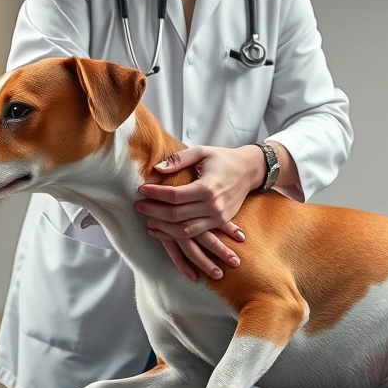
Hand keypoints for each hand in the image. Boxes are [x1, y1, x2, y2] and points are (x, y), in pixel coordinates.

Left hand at [136, 145, 265, 280]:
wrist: (249, 171)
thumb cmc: (223, 159)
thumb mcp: (201, 152)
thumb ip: (178, 160)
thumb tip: (157, 169)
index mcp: (207, 187)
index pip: (174, 196)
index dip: (155, 194)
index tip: (141, 190)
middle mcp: (213, 206)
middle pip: (176, 215)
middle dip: (154, 212)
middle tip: (138, 206)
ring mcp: (217, 217)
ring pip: (184, 231)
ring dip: (163, 228)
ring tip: (147, 222)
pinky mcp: (219, 223)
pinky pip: (194, 234)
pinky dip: (176, 235)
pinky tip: (162, 231)